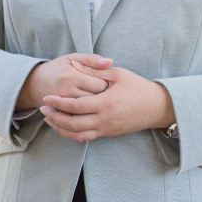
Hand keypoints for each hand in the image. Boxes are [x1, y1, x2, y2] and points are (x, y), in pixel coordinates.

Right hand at [16, 53, 111, 109]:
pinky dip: (86, 115)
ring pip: (89, 111)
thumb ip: (92, 59)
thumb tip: (110, 62)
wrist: (35, 83)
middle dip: (103, 98)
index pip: (100, 84)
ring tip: (97, 102)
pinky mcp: (59, 113)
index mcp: (71, 74)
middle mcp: (66, 90)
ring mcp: (62, 104)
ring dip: (96, 108)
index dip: (107, 85)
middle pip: (96, 99)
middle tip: (104, 94)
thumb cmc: (58, 68)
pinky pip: (79, 118)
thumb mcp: (72, 58)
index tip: (107, 83)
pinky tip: (88, 110)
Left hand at [39, 59, 175, 141]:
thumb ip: (94, 71)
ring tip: (50, 119)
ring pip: (78, 134)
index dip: (58, 103)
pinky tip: (64, 126)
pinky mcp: (109, 133)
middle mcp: (105, 119)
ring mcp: (107, 129)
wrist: (158, 107)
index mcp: (106, 103)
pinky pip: (86, 138)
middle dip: (55, 117)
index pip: (75, 106)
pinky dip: (72, 134)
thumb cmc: (138, 87)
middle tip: (43, 109)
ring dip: (61, 128)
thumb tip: (72, 64)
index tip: (46, 98)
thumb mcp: (117, 74)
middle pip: (73, 123)